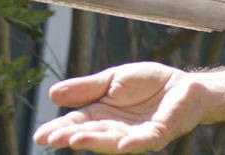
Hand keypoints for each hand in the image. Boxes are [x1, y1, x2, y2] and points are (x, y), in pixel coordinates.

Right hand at [33, 62, 205, 153]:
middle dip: (71, 137)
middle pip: (90, 134)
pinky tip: (122, 145)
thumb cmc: (147, 84)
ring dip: (95, 142)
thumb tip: (52, 94)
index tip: (40, 136)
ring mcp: (135, 134)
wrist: (183, 84)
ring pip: (112, 141)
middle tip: (52, 139)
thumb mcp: (113, 79)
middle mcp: (114, 129)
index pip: (76, 123)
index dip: (59, 129)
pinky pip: (144, 141)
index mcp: (101, 115)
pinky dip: (133, 144)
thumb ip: (87, 88)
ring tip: (76, 140)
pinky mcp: (157, 134)